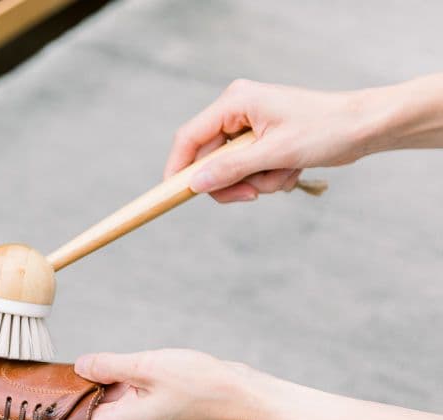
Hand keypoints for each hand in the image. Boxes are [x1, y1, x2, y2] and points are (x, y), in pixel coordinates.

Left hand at [74, 349, 255, 419]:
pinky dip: (120, 385)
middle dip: (82, 385)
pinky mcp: (149, 418)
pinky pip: (122, 401)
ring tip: (111, 363)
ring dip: (103, 382)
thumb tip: (79, 366)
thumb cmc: (199, 384)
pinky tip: (131, 369)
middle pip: (85, 410)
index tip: (60, 372)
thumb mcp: (146, 366)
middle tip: (86, 360)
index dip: (65, 393)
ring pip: (104, 403)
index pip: (72, 416)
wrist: (241, 396)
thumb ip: (107, 366)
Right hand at [166, 79, 374, 202]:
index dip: (178, 167)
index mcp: (235, 102)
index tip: (174, 194)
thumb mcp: (275, 153)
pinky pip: (250, 171)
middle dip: (233, 181)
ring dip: (257, 181)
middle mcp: (238, 111)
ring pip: (231, 170)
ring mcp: (250, 127)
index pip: (189, 137)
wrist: (365, 128)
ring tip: (285, 174)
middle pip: (209, 159)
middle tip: (252, 195)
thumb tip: (195, 184)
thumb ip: (231, 169)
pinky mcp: (262, 141)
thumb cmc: (325, 129)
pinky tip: (292, 170)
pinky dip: (268, 178)